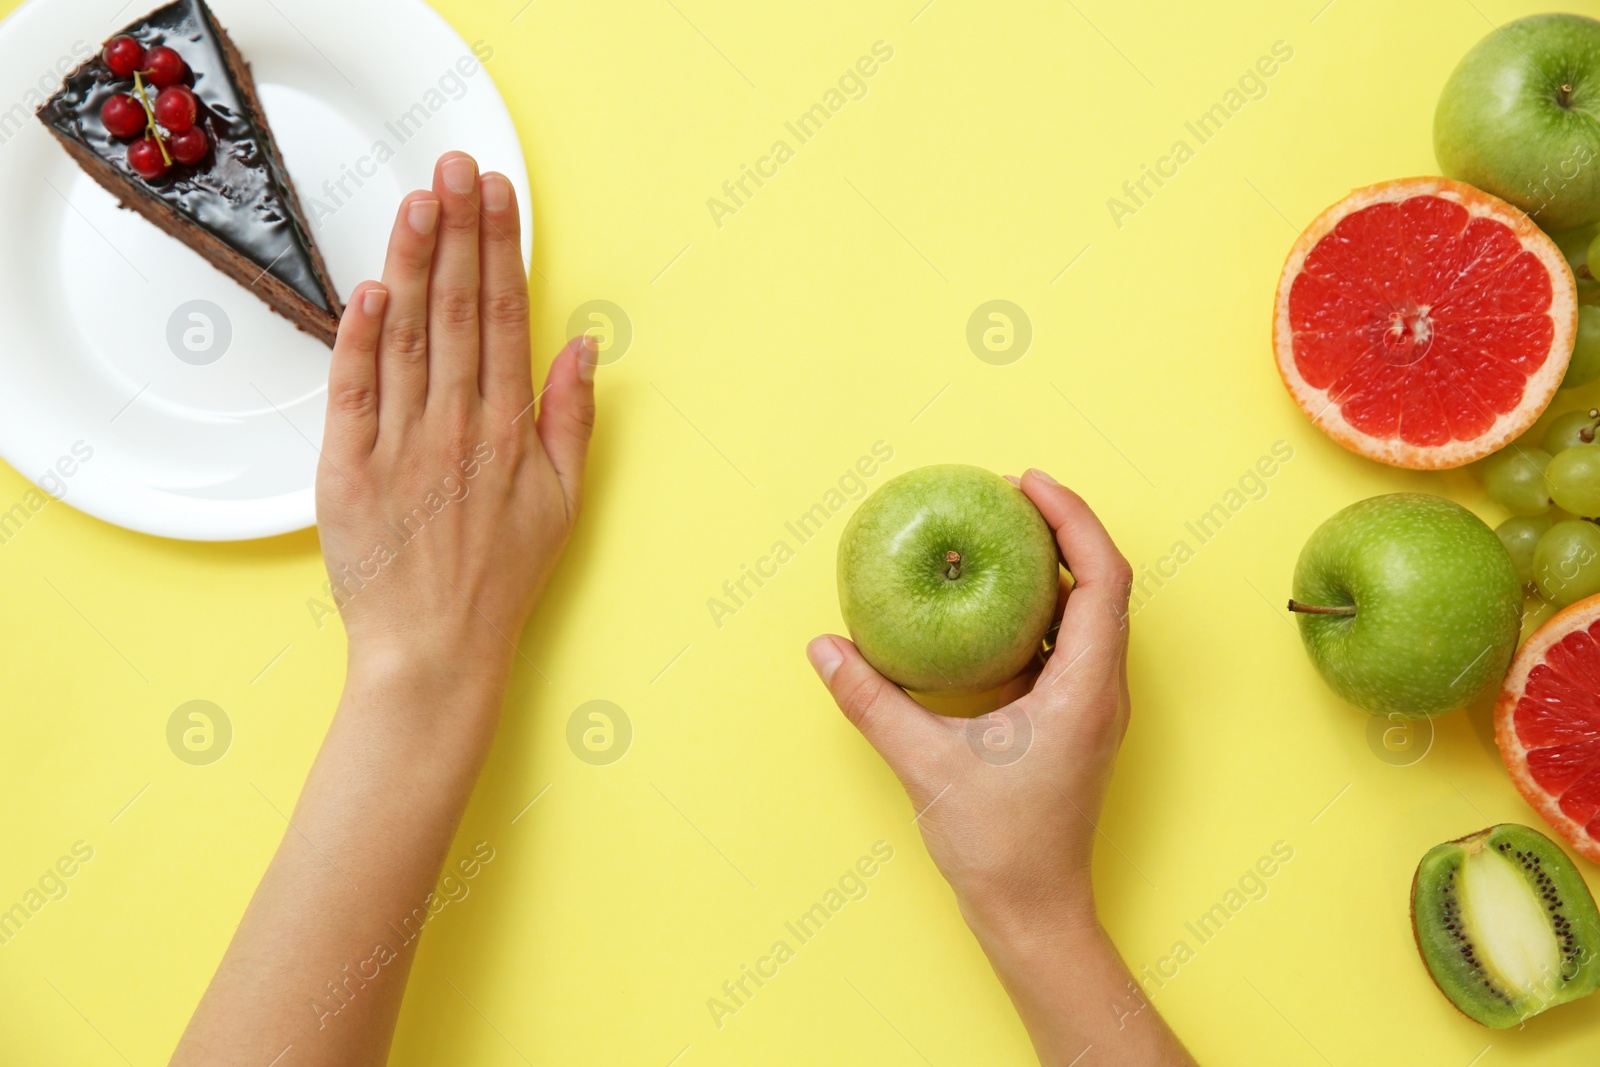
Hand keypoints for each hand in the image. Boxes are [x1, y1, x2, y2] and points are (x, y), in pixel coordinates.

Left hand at [315, 151, 595, 684]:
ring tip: (417, 199)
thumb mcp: (564, 502)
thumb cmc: (501, 580)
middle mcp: (458, 427)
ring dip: (411, 260)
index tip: (498, 194)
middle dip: (458, 228)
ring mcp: (401, 446)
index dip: (501, 248)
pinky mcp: (348, 470)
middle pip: (457, 308)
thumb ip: (573, 418)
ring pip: (406, 334)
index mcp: (510, 431)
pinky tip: (369, 287)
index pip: (505, 317)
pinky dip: (359, 337)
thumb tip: (586, 346)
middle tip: (456, 165)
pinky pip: (353, 390)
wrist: (435, 652)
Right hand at [808, 468, 1129, 927]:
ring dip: (1054, 569)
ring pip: (1090, 615)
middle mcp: (1101, 691)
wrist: (1034, 913)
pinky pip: (1066, 645)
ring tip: (1000, 536)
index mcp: (1084, 690)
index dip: (1073, 520)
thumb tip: (825, 648)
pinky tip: (988, 608)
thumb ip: (873, 702)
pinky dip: (1036, 611)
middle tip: (1009, 495)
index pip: (1102, 579)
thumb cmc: (998, 848)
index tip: (1028, 483)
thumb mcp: (926, 766)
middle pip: (1104, 584)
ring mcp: (1092, 707)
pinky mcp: (1073, 722)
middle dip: (1064, 529)